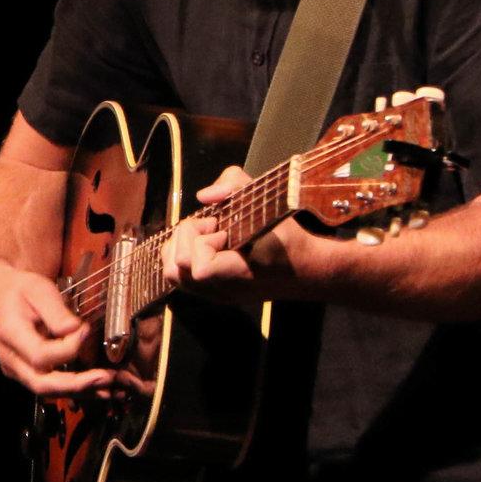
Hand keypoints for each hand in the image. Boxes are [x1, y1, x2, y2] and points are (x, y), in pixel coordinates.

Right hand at [0, 264, 111, 395]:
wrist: (0, 294)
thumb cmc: (20, 290)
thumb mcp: (39, 289)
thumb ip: (56, 311)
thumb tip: (76, 330)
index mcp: (10, 335)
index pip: (40, 355)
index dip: (68, 347)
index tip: (85, 330)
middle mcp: (10, 358)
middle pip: (42, 384)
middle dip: (77, 385)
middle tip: (106, 378)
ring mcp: (17, 369)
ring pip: (48, 392)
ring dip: (82, 392)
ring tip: (112, 388)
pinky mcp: (27, 374)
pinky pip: (51, 388)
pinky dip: (77, 390)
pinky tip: (101, 389)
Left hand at [162, 165, 297, 302]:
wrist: (308, 269)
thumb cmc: (290, 240)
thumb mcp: (270, 202)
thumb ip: (235, 186)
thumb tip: (204, 196)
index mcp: (236, 275)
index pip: (199, 268)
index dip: (203, 240)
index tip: (225, 229)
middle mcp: (220, 291)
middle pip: (175, 269)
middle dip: (188, 240)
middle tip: (214, 230)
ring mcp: (214, 295)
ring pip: (173, 274)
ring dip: (183, 247)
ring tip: (208, 237)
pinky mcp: (212, 293)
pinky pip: (181, 277)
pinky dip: (185, 254)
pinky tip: (207, 244)